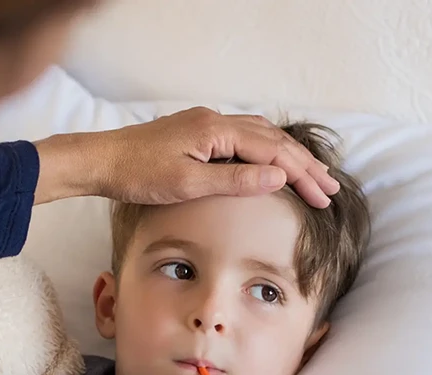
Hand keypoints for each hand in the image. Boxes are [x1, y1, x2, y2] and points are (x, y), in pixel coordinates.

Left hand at [35, 107, 339, 208]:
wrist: (101, 161)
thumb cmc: (138, 175)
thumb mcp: (188, 184)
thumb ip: (236, 180)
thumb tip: (279, 176)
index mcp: (216, 131)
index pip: (273, 151)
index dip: (302, 175)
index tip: (323, 197)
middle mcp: (215, 120)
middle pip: (273, 140)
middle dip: (304, 165)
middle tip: (330, 190)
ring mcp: (205, 124)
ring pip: (260, 135)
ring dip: (287, 156)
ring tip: (311, 175)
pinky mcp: (196, 132)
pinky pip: (242, 136)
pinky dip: (265, 149)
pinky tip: (271, 161)